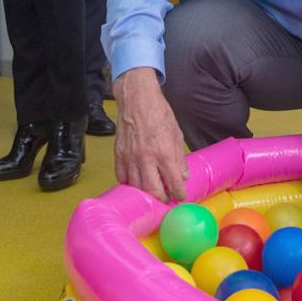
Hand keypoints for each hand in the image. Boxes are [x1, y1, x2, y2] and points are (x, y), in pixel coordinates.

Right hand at [113, 67, 188, 201]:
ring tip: (153, 193)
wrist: (137, 101)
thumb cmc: (159, 114)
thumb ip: (179, 158)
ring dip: (145, 194)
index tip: (180, 196)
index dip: (178, 193)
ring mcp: (130, 158)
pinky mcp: (118, 155)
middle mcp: (147, 159)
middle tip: (166, 199)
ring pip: (136, 187)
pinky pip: (122, 177)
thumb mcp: (177, 134)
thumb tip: (183, 176)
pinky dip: (129, 183)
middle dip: (161, 199)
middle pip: (152, 191)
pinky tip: (136, 183)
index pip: (174, 182)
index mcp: (164, 153)